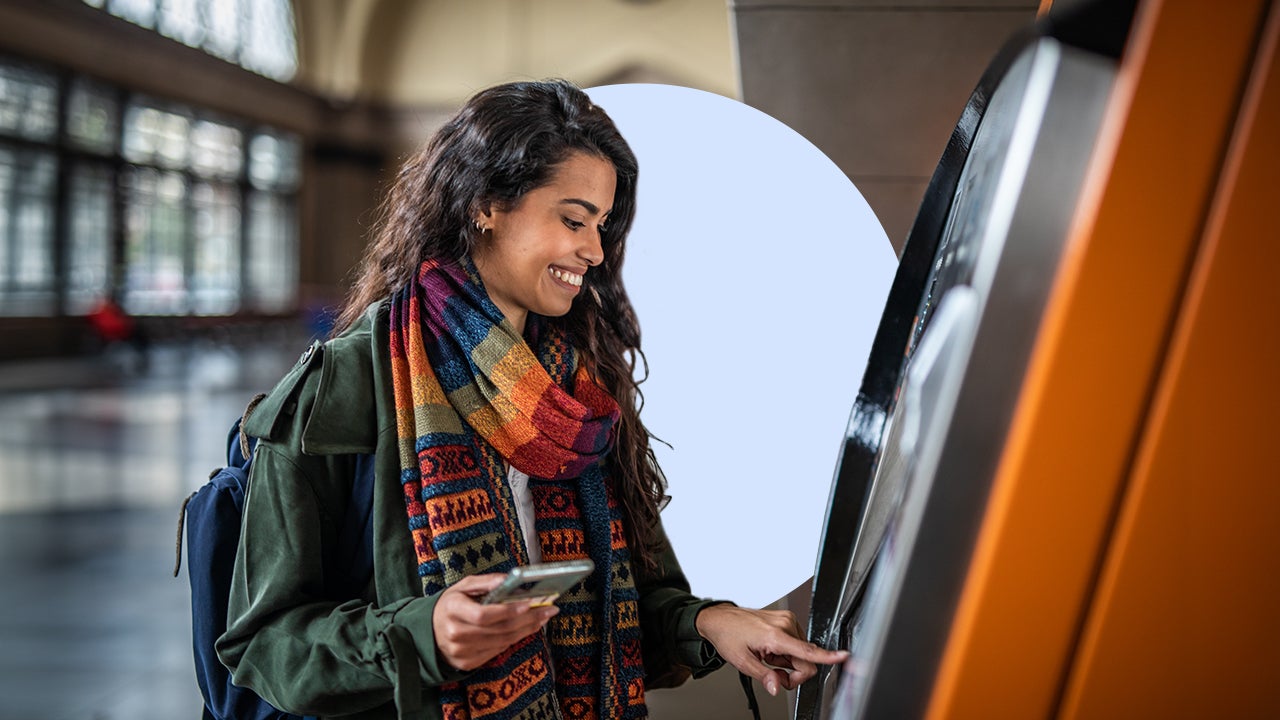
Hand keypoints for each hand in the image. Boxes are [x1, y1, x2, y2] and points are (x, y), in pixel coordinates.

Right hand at [432, 573, 558, 670]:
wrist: (429, 632)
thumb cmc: (451, 605)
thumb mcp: (463, 586)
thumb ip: (486, 582)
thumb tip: (509, 579)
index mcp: (452, 609)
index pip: (484, 614)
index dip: (508, 611)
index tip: (529, 603)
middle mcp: (456, 633)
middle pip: (498, 630)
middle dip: (528, 619)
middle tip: (548, 610)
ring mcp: (461, 652)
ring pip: (502, 642)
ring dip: (526, 630)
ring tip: (542, 618)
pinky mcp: (468, 663)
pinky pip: (498, 651)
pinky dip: (514, 639)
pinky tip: (526, 628)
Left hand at [695, 604, 848, 695]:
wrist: (720, 618)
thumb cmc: (728, 636)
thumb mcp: (742, 662)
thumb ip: (764, 676)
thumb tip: (778, 687)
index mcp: (775, 635)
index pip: (807, 650)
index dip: (828, 656)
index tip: (844, 657)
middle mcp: (785, 625)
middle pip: (806, 659)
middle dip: (793, 672)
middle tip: (773, 673)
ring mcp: (786, 620)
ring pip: (802, 652)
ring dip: (788, 661)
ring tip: (768, 657)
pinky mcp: (786, 618)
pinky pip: (796, 642)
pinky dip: (786, 651)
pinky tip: (771, 649)